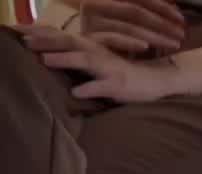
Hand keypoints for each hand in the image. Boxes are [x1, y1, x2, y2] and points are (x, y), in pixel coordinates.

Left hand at [18, 26, 177, 102]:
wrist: (161, 80)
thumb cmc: (127, 75)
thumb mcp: (103, 64)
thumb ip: (82, 60)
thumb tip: (54, 57)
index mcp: (95, 49)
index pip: (66, 39)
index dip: (44, 35)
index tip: (21, 34)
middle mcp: (101, 56)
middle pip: (71, 44)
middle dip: (47, 42)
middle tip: (25, 42)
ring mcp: (111, 70)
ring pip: (85, 61)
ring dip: (64, 59)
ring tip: (44, 59)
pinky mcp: (120, 85)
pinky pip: (102, 87)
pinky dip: (88, 89)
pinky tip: (75, 93)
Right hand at [78, 0, 185, 54]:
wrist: (77, 40)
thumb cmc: (110, 22)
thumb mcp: (126, 9)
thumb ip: (148, 4)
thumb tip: (174, 1)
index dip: (162, 7)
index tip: (181, 17)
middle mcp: (96, 3)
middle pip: (136, 12)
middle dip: (162, 24)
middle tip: (181, 34)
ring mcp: (91, 20)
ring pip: (128, 27)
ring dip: (154, 36)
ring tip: (173, 44)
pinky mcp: (89, 38)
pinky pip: (112, 40)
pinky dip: (130, 43)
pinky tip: (146, 47)